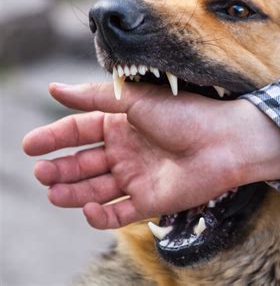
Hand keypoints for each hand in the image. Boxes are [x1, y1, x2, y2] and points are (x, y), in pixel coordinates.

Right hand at [22, 83, 279, 228]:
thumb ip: (95, 98)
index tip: (29, 146)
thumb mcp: (136, 99)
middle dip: (60, 168)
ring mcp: (138, 177)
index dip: (54, 138)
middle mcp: (127, 151)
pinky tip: (88, 208)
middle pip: (84, 162)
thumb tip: (54, 89)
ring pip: (96, 188)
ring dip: (73, 192)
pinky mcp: (151, 201)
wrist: (225, 141)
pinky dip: (101, 215)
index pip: (80, 131)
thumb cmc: (185, 114)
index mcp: (122, 124)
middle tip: (41, 173)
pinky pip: (119, 212)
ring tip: (53, 192)